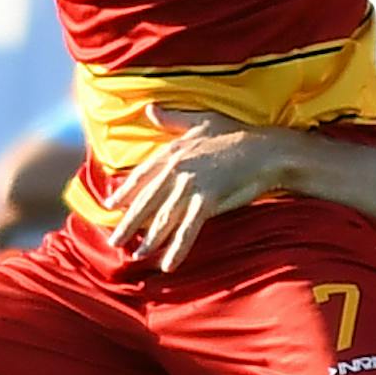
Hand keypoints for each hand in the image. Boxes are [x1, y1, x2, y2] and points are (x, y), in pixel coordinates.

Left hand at [106, 108, 289, 270]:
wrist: (264, 149)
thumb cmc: (236, 132)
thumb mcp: (200, 120)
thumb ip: (172, 118)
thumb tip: (149, 109)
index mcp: (173, 151)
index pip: (142, 175)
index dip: (126, 191)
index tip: (111, 205)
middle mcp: (176, 169)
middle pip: (146, 201)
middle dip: (129, 223)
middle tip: (114, 241)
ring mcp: (190, 185)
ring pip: (162, 218)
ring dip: (149, 240)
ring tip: (136, 256)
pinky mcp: (207, 200)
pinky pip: (188, 230)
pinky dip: (177, 249)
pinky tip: (168, 265)